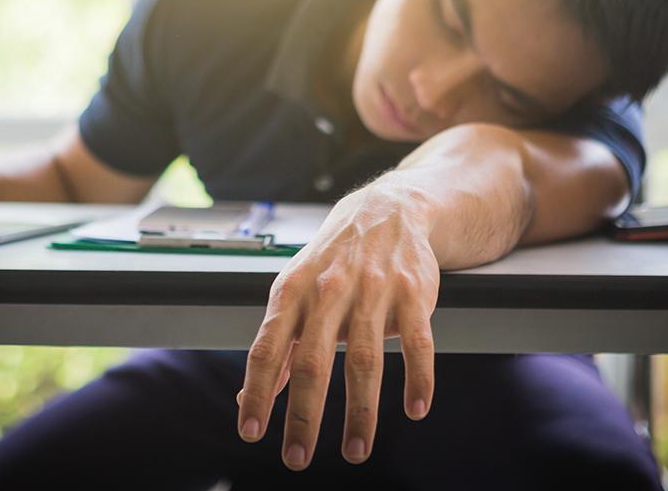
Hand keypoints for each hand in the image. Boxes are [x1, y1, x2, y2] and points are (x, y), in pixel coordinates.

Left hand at [235, 185, 440, 469]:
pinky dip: (418, 379)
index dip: (257, 391)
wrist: (386, 211)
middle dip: (303, 415)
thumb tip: (249, 397)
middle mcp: (328, 291)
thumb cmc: (334, 260)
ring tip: (356, 449)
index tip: (251, 431)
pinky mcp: (413, 293)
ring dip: (360, 412)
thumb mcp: (294, 292)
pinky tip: (415, 409)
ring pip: (364, 360)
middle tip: (297, 457)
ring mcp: (373, 291)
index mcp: (292, 292)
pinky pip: (417, 343)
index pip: (267, 347)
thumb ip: (277, 345)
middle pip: (311, 361)